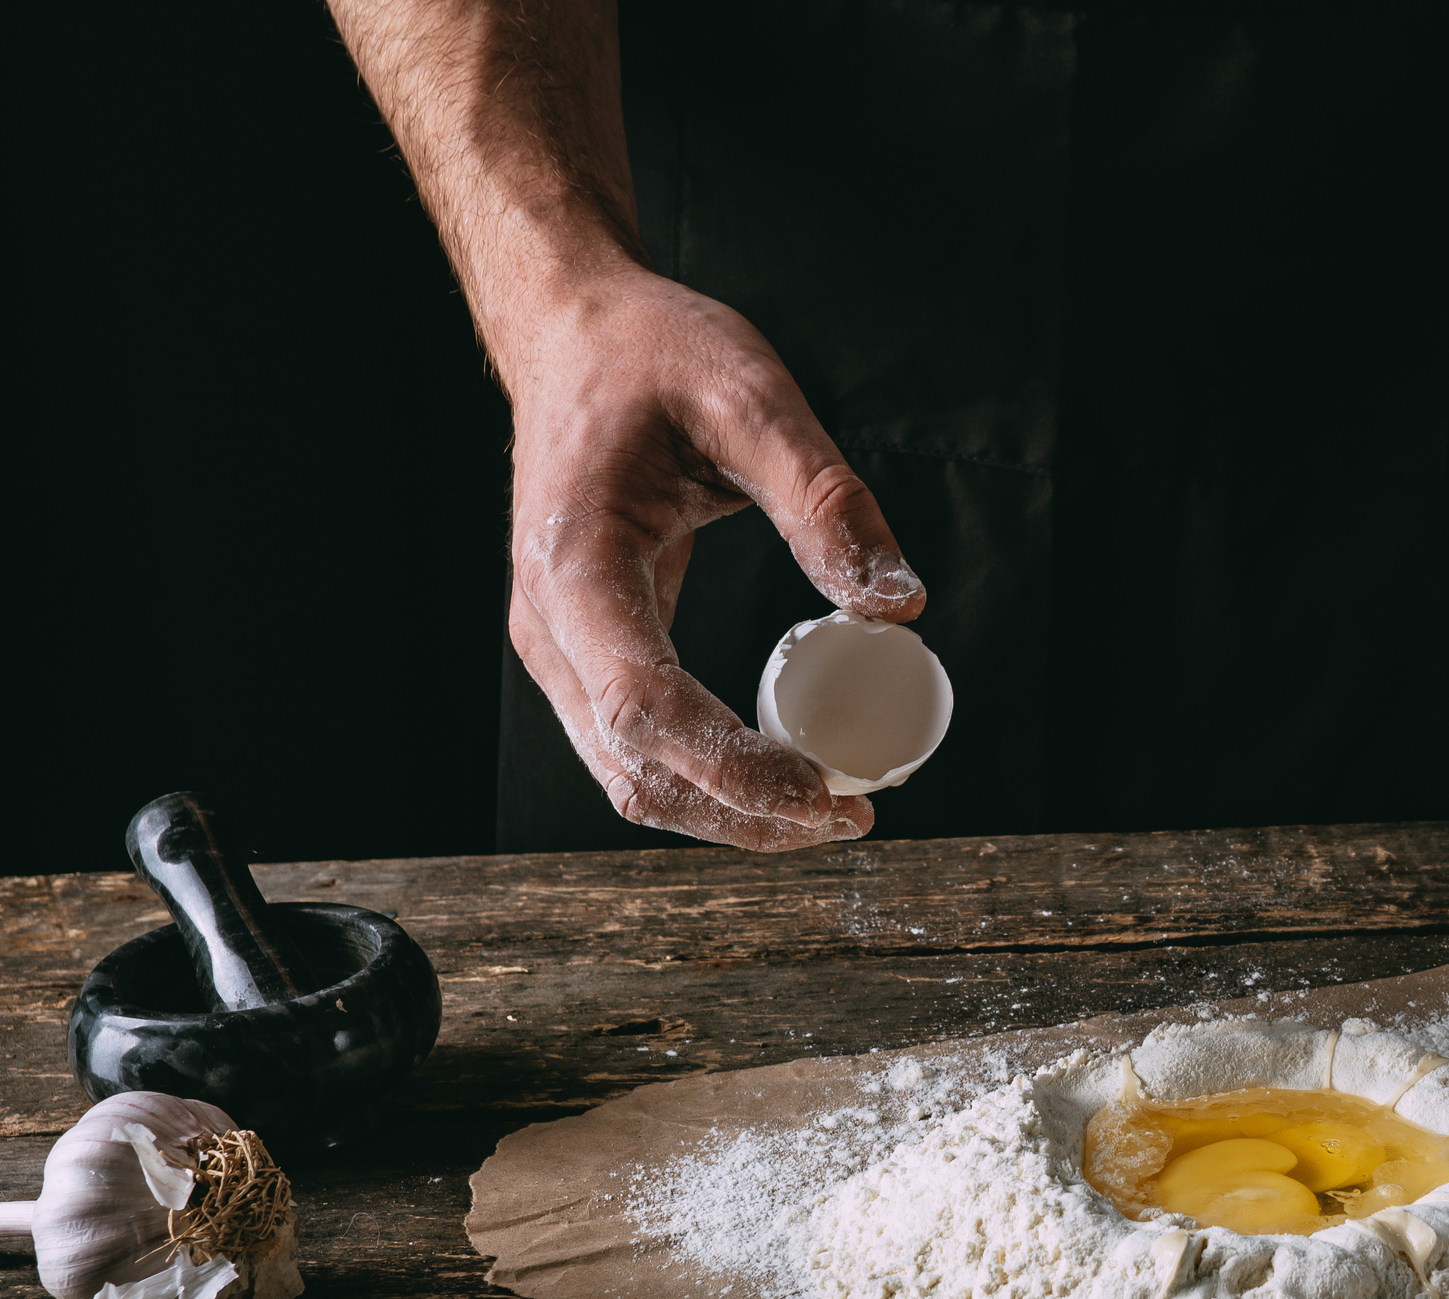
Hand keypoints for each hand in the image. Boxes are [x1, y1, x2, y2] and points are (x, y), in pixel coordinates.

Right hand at [500, 265, 926, 850]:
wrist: (574, 333)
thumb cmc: (651, 353)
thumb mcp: (751, 397)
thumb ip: (826, 499)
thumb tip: (898, 605)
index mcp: (574, 563)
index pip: (646, 709)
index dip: (738, 771)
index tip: (828, 794)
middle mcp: (550, 624)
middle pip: (636, 769)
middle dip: (745, 813)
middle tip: (851, 816)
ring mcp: (561, 647)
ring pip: (632, 777)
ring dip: (728, 812)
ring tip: (829, 810)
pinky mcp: (588, 651)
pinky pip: (642, 745)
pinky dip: (711, 778)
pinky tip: (785, 772)